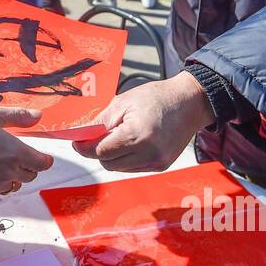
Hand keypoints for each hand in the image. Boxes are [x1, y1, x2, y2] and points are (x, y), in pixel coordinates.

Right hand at [0, 106, 53, 195]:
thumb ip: (17, 116)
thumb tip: (38, 117)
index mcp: (15, 153)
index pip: (42, 164)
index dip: (44, 159)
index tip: (41, 155)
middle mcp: (8, 172)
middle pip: (30, 175)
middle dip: (29, 166)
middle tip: (18, 154)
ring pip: (15, 184)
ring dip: (15, 175)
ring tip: (2, 163)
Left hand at [72, 72, 214, 172]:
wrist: (190, 102)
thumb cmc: (156, 97)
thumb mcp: (123, 102)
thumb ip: (100, 122)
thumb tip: (79, 137)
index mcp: (137, 134)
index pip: (100, 151)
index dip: (84, 147)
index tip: (75, 142)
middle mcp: (149, 153)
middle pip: (107, 163)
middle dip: (97, 151)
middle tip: (96, 135)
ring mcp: (157, 162)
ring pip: (119, 168)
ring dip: (112, 155)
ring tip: (118, 135)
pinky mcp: (161, 166)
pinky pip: (133, 168)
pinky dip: (126, 158)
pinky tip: (131, 142)